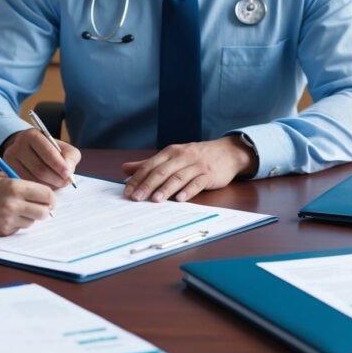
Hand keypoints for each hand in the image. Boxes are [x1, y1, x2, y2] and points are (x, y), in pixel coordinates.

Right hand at [0, 129, 80, 188]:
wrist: (28, 150)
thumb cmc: (49, 150)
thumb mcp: (63, 149)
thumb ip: (70, 158)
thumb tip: (67, 171)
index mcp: (33, 135)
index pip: (48, 152)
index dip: (59, 165)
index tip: (68, 174)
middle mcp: (18, 145)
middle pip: (39, 168)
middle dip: (55, 178)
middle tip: (64, 183)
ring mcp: (9, 158)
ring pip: (32, 178)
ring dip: (47, 185)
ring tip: (56, 184)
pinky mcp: (6, 170)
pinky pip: (25, 183)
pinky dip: (37, 188)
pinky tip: (44, 186)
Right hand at [0, 178, 54, 235]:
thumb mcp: (4, 181)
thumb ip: (25, 186)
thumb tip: (47, 196)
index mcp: (15, 187)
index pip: (46, 194)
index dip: (50, 198)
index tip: (49, 200)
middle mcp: (13, 203)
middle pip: (44, 212)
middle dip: (44, 210)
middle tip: (39, 208)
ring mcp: (9, 218)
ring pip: (33, 221)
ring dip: (29, 217)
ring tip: (17, 210)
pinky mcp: (4, 230)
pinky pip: (20, 228)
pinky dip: (18, 224)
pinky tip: (6, 217)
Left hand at [121, 136, 257, 202]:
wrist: (227, 152)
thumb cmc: (195, 157)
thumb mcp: (171, 157)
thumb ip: (148, 164)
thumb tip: (124, 168)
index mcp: (169, 152)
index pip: (150, 166)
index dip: (137, 179)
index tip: (127, 192)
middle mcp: (181, 157)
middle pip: (162, 171)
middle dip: (148, 185)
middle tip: (137, 198)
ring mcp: (196, 165)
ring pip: (178, 177)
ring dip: (166, 189)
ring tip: (155, 200)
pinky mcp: (209, 174)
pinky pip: (198, 183)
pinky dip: (189, 190)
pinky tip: (180, 198)